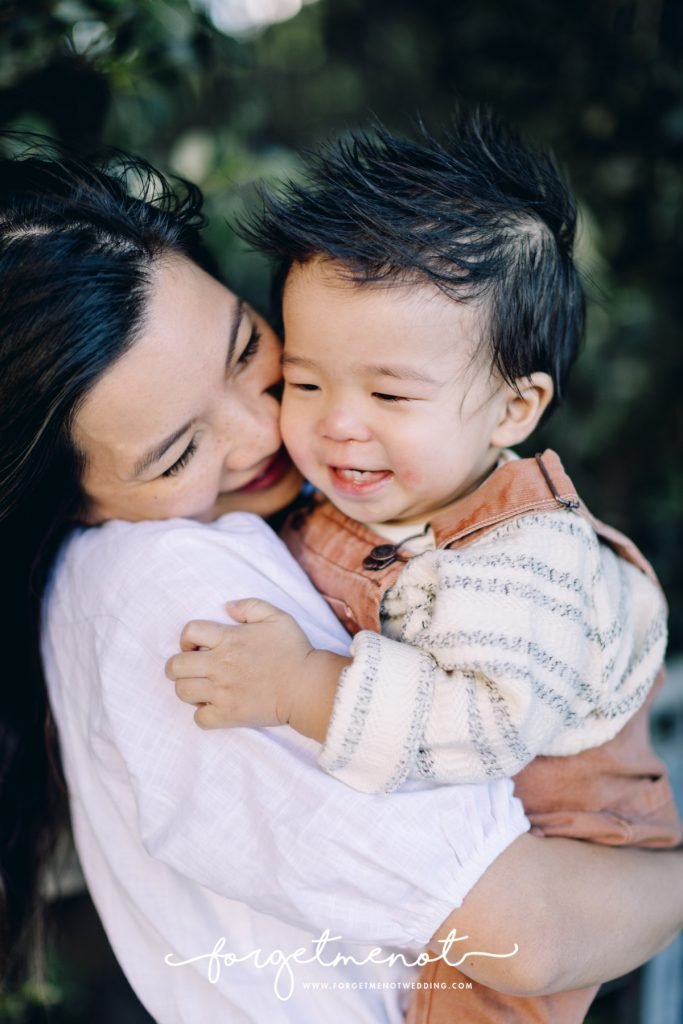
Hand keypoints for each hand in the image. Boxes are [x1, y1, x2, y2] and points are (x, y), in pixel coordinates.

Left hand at [165, 598, 348, 738]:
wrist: (307, 687)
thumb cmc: (294, 651)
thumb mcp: (277, 617)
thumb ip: (250, 605)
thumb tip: (227, 607)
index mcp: (228, 639)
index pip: (189, 632)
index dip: (186, 638)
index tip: (195, 646)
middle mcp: (220, 665)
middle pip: (175, 666)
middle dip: (178, 666)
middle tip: (192, 669)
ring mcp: (222, 692)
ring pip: (182, 692)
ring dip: (188, 689)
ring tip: (202, 688)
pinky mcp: (229, 715)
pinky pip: (199, 718)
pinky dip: (202, 714)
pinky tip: (214, 706)